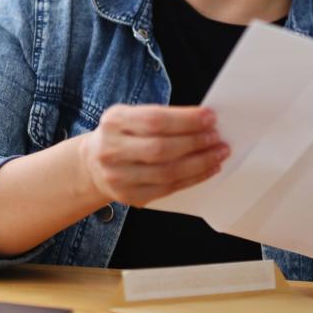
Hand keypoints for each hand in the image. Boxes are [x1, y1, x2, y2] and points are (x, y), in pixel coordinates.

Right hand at [78, 104, 229, 206]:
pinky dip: (193, 178)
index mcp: (114, 121)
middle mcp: (112, 150)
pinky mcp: (129, 196)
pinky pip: (168, 188)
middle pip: (161, 148)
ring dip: (200, 163)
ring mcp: (119, 177)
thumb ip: (162, 117)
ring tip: (218, 153)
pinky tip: (208, 169)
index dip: (186, 120)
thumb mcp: (131, 116)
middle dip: (195, 142)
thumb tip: (204, 121)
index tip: (210, 118)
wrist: (94, 165)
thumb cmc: (123, 135)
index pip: (155, 120)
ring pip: (168, 172)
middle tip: (217, 137)